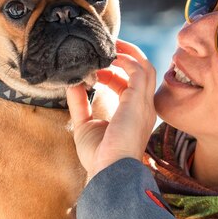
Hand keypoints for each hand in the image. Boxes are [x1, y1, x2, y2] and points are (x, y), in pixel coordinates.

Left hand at [67, 39, 156, 179]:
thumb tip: (72, 83)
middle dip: (127, 55)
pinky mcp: (139, 101)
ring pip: (145, 67)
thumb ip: (80, 103)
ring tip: (109, 45)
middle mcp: (144, 108)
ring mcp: (144, 104)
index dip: (115, 72)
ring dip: (127, 53)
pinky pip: (138, 70)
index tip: (96, 67)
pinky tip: (109, 57)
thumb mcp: (85, 125)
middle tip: (107, 46)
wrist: (109, 173)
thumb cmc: (100, 158)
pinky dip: (125, 59)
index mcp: (135, 115)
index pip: (131, 85)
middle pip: (143, 72)